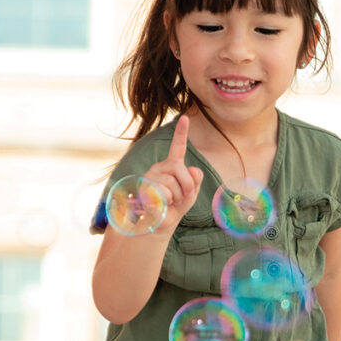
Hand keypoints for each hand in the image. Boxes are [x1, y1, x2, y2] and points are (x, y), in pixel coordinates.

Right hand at [142, 115, 203, 232]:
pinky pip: (163, 193)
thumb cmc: (175, 206)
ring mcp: (150, 177)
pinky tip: (161, 205)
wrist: (159, 223)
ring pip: (172, 184)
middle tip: (182, 197)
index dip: (181, 132)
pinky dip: (167, 203)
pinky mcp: (144, 188)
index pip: (177, 147)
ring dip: (176, 197)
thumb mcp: (190, 193)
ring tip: (170, 202)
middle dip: (187, 186)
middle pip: (180, 169)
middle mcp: (159, 167)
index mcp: (172, 166)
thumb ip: (195, 180)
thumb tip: (194, 170)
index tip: (185, 117)